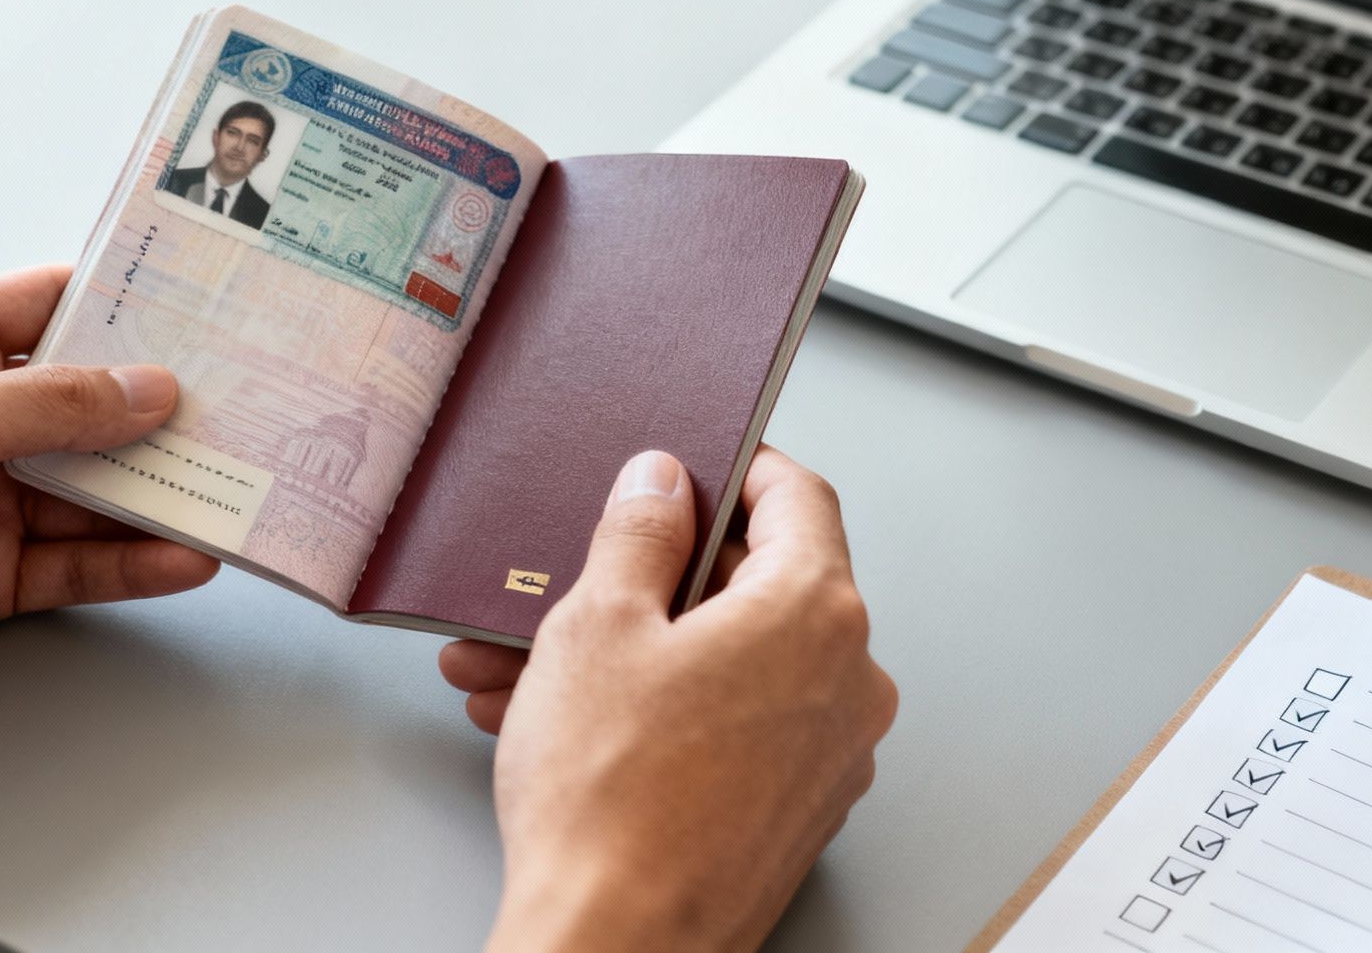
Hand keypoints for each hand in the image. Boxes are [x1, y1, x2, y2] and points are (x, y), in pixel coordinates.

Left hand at [0, 265, 218, 750]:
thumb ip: (55, 406)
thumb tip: (147, 389)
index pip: (49, 308)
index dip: (125, 308)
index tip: (202, 312)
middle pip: (87, 405)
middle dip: (161, 412)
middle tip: (243, 410)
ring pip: (93, 489)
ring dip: (159, 494)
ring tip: (233, 490)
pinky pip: (77, 559)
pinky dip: (132, 560)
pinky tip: (183, 556)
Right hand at [440, 447, 896, 950]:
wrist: (615, 947)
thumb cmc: (609, 799)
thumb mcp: (599, 624)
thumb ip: (640, 533)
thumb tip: (662, 484)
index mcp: (815, 612)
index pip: (799, 497)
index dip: (739, 468)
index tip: (694, 466)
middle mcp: (848, 681)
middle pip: (758, 585)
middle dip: (652, 579)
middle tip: (576, 576)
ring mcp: (830, 753)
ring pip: (728, 664)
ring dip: (634, 652)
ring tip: (523, 666)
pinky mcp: (797, 809)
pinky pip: (732, 725)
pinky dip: (660, 709)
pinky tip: (566, 719)